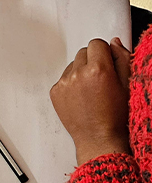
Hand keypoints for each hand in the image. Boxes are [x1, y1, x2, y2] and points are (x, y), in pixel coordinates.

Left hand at [50, 38, 130, 165]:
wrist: (99, 140)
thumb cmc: (116, 117)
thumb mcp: (128, 86)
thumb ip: (122, 60)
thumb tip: (114, 42)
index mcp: (98, 70)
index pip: (97, 43)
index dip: (104, 53)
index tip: (108, 63)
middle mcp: (78, 73)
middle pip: (83, 52)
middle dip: (93, 60)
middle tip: (102, 79)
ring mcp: (64, 82)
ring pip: (72, 64)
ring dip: (81, 71)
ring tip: (92, 90)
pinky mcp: (55, 91)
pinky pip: (63, 77)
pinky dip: (71, 83)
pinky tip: (82, 97)